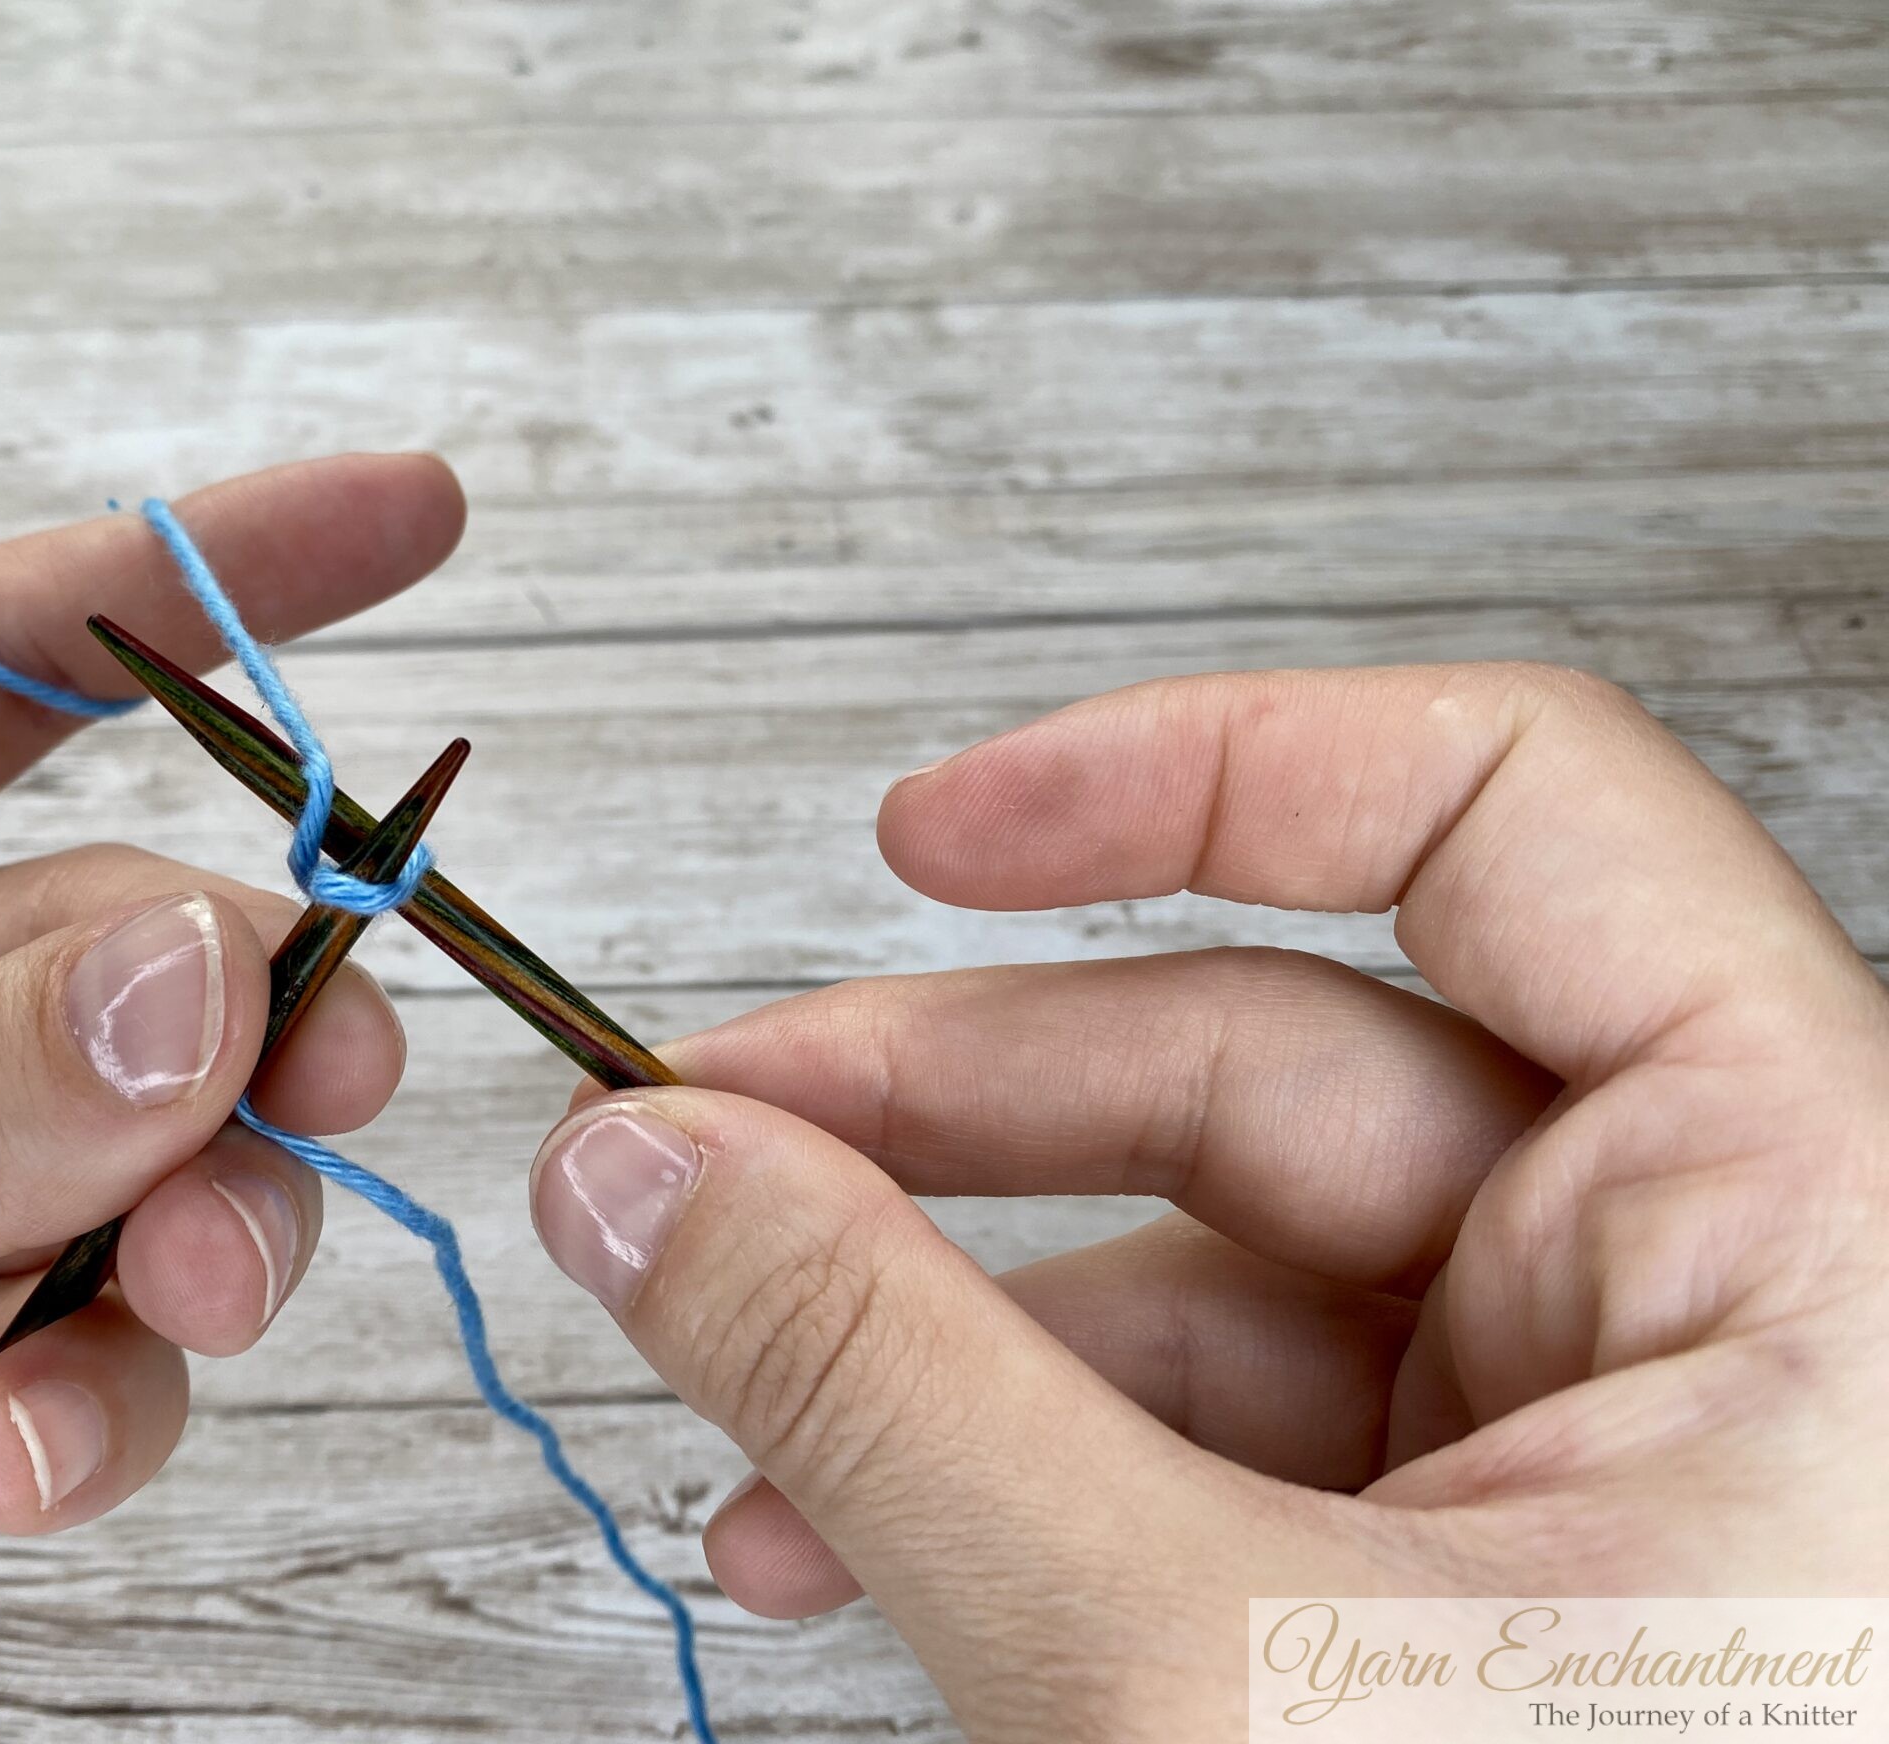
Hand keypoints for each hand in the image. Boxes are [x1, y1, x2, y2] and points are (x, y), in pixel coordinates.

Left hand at [0, 454, 465, 1742]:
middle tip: (323, 1060)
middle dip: (238, 999)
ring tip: (181, 1288)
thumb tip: (202, 981)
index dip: (183, 589)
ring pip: (161, 1144)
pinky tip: (8, 1465)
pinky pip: (112, 1356)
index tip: (400, 523)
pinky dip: (110, 1403)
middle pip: (117, 936)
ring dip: (211, 1211)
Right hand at [527, 664, 1888, 1736]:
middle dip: (946, 1098)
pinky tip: (817, 1535)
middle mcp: (1719, 1291)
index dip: (1196, 770)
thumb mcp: (1204, 1677)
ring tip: (713, 1374)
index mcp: (1808, 1219)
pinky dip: (992, 1459)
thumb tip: (649, 1175)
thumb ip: (895, 1389)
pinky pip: (1195, 1435)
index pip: (1500, 814)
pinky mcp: (1472, 1571)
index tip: (933, 831)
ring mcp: (1586, 1440)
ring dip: (924, 1309)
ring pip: (1198, 1264)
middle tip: (692, 1140)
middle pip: (1272, 1051)